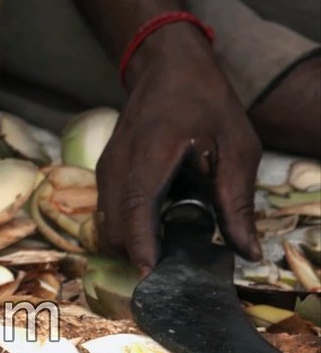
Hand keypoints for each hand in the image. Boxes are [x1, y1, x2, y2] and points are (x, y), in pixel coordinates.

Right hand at [97, 26, 262, 272]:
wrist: (167, 69)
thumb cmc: (206, 104)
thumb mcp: (237, 148)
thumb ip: (238, 202)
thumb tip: (247, 252)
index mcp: (150, 155)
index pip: (136, 210)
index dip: (142, 249)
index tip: (153, 282)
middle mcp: (117, 166)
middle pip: (115, 230)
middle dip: (141, 258)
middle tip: (181, 274)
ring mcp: (106, 171)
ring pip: (108, 227)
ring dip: (136, 246)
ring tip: (175, 254)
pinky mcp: (106, 175)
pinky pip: (111, 215)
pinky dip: (131, 232)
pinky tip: (164, 229)